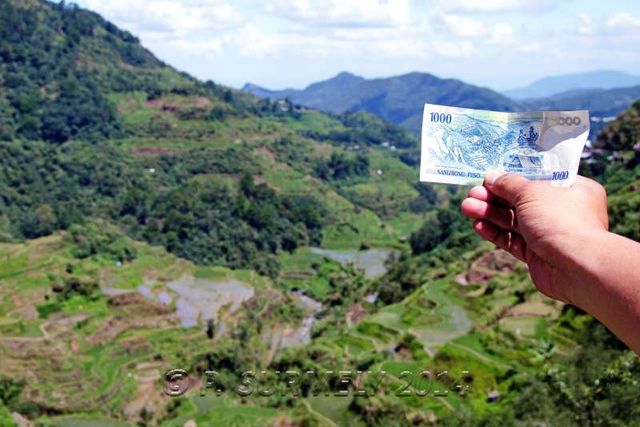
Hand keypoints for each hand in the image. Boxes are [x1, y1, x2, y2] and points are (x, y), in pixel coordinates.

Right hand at [460, 172, 608, 304]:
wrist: (577, 267)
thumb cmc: (560, 220)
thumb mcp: (531, 192)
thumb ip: (509, 183)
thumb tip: (492, 176)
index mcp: (573, 189)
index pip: (538, 178)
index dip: (512, 177)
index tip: (489, 176)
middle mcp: (562, 211)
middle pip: (521, 200)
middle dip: (493, 197)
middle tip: (471, 193)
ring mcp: (549, 234)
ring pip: (513, 221)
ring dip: (489, 213)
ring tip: (466, 208)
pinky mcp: (537, 254)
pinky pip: (512, 240)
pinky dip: (496, 232)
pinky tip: (478, 226)